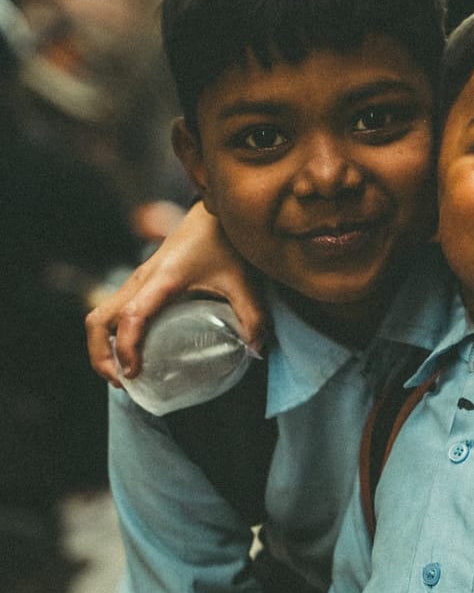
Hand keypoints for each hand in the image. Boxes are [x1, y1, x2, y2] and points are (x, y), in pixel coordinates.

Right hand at [86, 202, 267, 380]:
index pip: (131, 316)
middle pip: (98, 320)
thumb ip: (253, 315)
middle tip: (123, 381)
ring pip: (98, 315)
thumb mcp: (242, 279)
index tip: (133, 373)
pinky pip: (110, 311)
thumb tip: (256, 350)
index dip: (126, 347)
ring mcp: (137, 280)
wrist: (212, 211)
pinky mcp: (140, 281)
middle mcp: (141, 280)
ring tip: (123, 373)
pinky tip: (132, 353)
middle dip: (101, 355)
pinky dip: (110, 335)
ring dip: (101, 347)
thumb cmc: (224, 241)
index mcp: (163, 279)